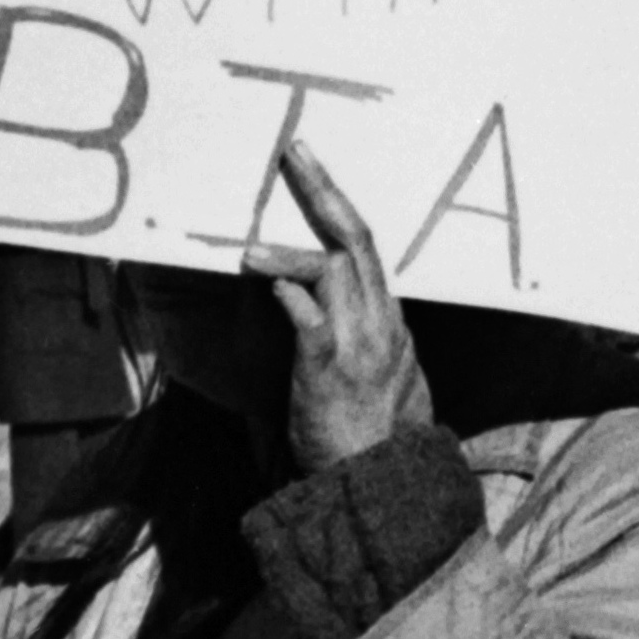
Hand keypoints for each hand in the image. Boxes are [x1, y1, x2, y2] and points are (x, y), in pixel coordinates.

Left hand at [242, 139, 434, 470]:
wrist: (385, 486)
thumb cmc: (375, 436)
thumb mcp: (385, 375)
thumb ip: (361, 335)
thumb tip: (323, 306)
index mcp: (389, 321)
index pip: (368, 248)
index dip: (340, 204)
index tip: (312, 167)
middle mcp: (380, 323)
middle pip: (358, 241)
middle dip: (325, 192)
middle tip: (297, 153)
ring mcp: (359, 345)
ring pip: (336, 273)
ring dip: (292, 248)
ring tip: (250, 245)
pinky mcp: (330, 372)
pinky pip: (312, 323)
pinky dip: (290, 294)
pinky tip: (260, 275)